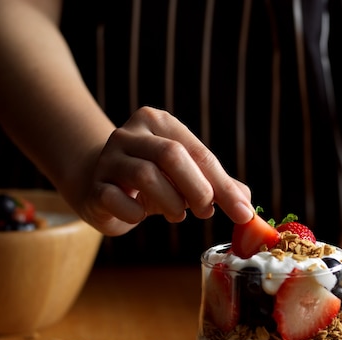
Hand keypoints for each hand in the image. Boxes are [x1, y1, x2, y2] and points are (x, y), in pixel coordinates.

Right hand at [73, 107, 252, 235]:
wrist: (98, 184)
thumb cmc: (152, 180)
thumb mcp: (185, 177)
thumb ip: (216, 186)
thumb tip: (247, 206)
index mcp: (159, 123)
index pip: (199, 153)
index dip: (223, 186)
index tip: (242, 213)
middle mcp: (131, 134)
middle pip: (171, 155)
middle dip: (197, 189)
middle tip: (205, 211)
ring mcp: (108, 158)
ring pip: (145, 175)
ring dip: (170, 203)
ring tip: (176, 214)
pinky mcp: (94, 185)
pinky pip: (115, 199)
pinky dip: (135, 214)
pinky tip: (141, 215)